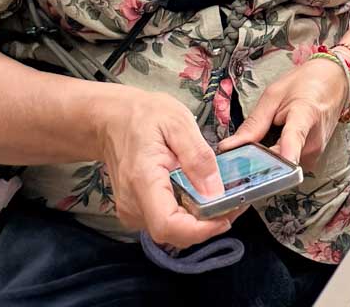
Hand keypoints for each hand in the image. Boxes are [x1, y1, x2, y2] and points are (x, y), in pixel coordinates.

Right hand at [95, 87, 233, 247]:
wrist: (112, 120)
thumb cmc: (145, 116)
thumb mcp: (178, 123)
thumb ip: (198, 158)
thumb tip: (216, 193)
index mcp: (143, 181)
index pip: (167, 225)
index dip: (199, 230)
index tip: (227, 217)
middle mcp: (133, 205)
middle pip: (173, 233)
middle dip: (208, 225)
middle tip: (237, 202)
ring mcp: (132, 211)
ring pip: (172, 231)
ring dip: (200, 222)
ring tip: (226, 198)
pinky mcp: (137, 211)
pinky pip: (167, 221)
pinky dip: (188, 215)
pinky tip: (204, 196)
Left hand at [218, 58, 349, 169]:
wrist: (335, 83)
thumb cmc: (304, 83)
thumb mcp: (274, 94)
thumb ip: (253, 123)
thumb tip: (227, 148)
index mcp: (305, 115)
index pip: (294, 139)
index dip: (282, 156)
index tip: (270, 173)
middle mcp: (313, 141)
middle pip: (278, 161)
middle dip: (255, 161)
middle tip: (235, 154)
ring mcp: (315, 154)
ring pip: (280, 166)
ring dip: (265, 159)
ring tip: (259, 140)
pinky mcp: (313, 160)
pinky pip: (287, 164)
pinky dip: (275, 158)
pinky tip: (272, 144)